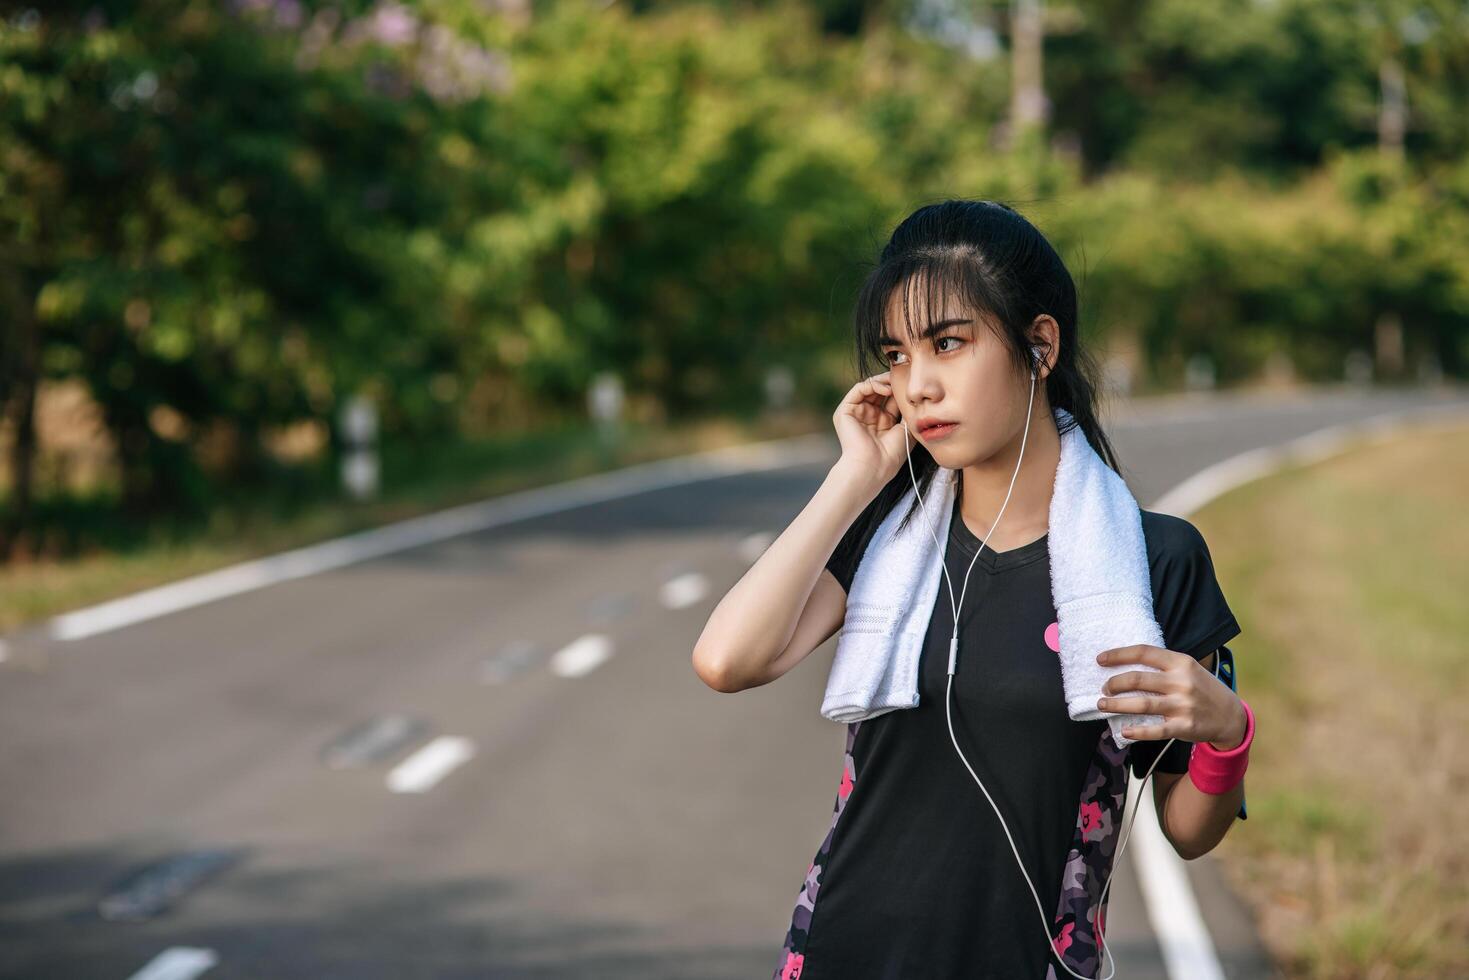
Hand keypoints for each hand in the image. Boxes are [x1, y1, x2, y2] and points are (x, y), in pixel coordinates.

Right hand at [832, 370, 908, 490]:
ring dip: (883, 381)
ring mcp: (856, 413)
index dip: (900, 391)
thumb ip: (907, 412)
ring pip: (869, 387)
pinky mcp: (845, 410)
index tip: (912, 385)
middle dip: (892, 383)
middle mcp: (868, 417)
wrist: (872, 467)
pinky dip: (872, 385)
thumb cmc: (890, 455)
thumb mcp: (905, 430)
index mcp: (881, 423)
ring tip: (895, 382)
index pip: (890, 400)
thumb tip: (913, 395)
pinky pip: (859, 389)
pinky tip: (885, 389)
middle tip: (904, 377)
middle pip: (880, 391)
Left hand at [1094, 644, 1247, 748]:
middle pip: (1138, 679)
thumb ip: (1163, 665)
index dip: (1118, 655)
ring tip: (1102, 705)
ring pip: (1142, 704)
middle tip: (1104, 688)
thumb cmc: (1202, 689)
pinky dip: (1137, 731)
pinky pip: (1155, 730)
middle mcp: (1181, 682)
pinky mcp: (1184, 726)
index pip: (1144, 652)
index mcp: (1181, 663)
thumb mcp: (1188, 668)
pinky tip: (1124, 730)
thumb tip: (1125, 663)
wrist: (1230, 716)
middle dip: (1114, 683)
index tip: (1100, 659)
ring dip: (1117, 705)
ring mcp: (1183, 705)